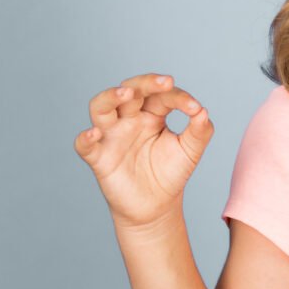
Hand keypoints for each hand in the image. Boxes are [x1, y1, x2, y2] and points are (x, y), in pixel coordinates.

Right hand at [73, 73, 214, 229]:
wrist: (157, 206)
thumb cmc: (171, 172)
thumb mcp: (190, 151)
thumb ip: (199, 131)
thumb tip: (203, 111)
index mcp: (152, 113)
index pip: (161, 96)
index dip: (178, 97)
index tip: (195, 107)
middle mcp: (129, 119)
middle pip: (129, 90)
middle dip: (145, 83)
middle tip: (166, 82)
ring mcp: (112, 136)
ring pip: (101, 108)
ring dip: (110, 97)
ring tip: (125, 93)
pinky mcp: (99, 158)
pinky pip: (85, 145)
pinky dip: (85, 138)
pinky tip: (95, 133)